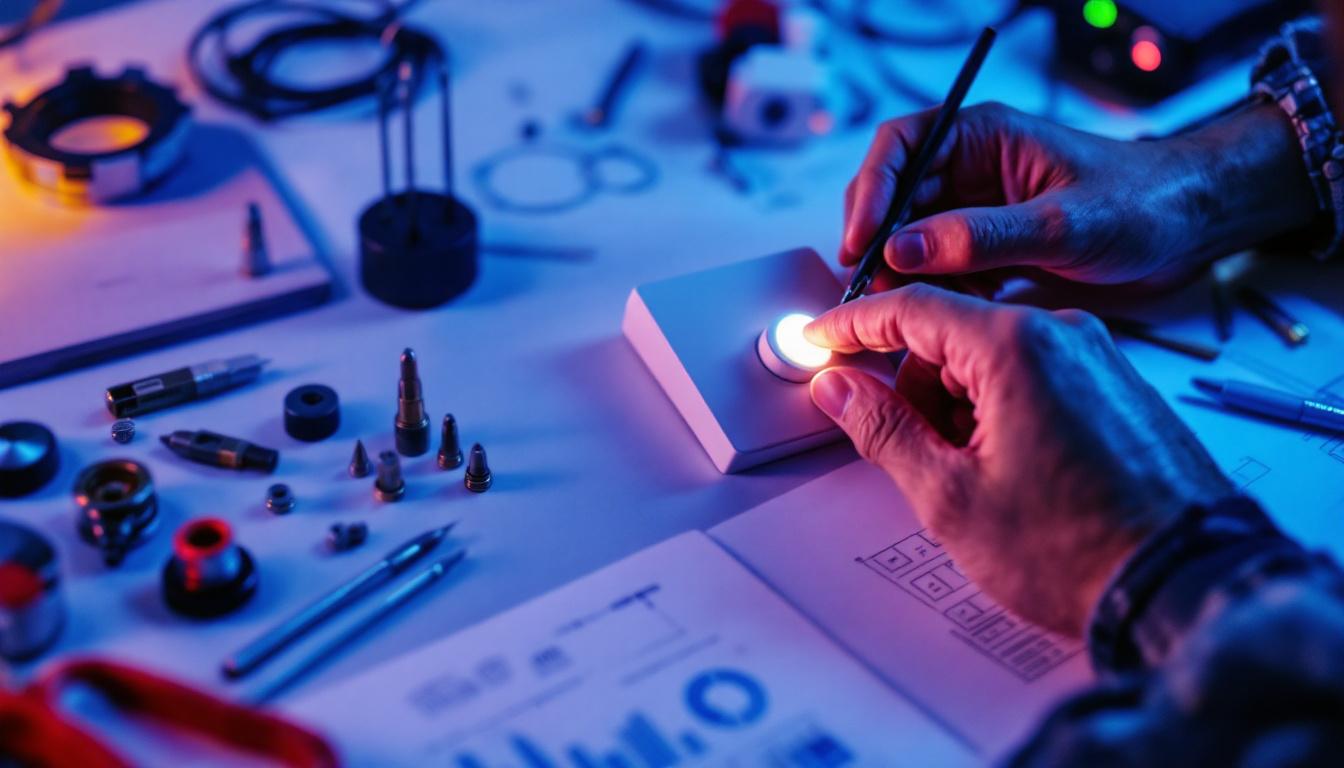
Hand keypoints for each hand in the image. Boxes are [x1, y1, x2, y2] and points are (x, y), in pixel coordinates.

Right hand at [804, 285, 1233, 635]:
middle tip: (917, 456)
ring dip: (962, 408)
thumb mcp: (951, 497)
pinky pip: (1034, 376)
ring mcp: (1096, 358)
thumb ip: (883, 429)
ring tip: (980, 480)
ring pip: (991, 359)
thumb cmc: (1079, 549)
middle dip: (917, 389)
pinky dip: (1002, 412)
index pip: (909, 308)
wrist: (1183, 584)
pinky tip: (1012, 472)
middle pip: (951, 334)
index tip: (820, 340)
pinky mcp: (1116, 386)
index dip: (852, 325)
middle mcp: (1062, 335)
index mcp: (1016, 346)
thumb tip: (840, 388)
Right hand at [843, 102, 1313, 289]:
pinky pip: (944, 276)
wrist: (1194, 229)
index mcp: (984, 139)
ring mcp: (979, 218)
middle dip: (877, 247)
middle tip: (867, 291)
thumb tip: (903, 249)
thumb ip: (981, 237)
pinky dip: (936, 300)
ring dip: (902, 279)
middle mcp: (973, 175)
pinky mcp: (992, 256)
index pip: (900, 150)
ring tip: (898, 316)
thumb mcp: (1064, 223)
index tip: (859, 243)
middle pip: (895, 204)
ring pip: (913, 246)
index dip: (869, 194)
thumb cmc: (1146, 203)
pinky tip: (940, 323)